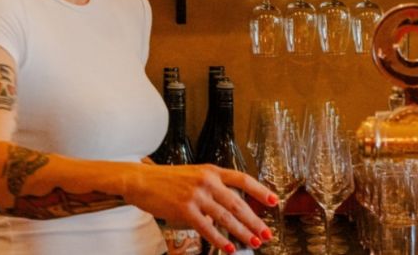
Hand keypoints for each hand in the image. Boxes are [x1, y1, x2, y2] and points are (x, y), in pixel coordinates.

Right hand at [127, 162, 274, 251]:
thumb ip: (212, 189)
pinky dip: (220, 240)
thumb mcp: (195, 176)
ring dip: (242, 231)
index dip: (260, 190)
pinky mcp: (185, 210)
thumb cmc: (168, 180)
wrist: (143, 180)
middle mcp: (208, 181)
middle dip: (254, 220)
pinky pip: (207, 228)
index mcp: (212, 171)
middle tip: (266, 233)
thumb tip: (228, 210)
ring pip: (226, 216)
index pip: (242, 179)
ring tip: (253, 242)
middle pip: (238, 202)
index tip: (274, 201)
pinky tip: (229, 248)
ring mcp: (197, 195)